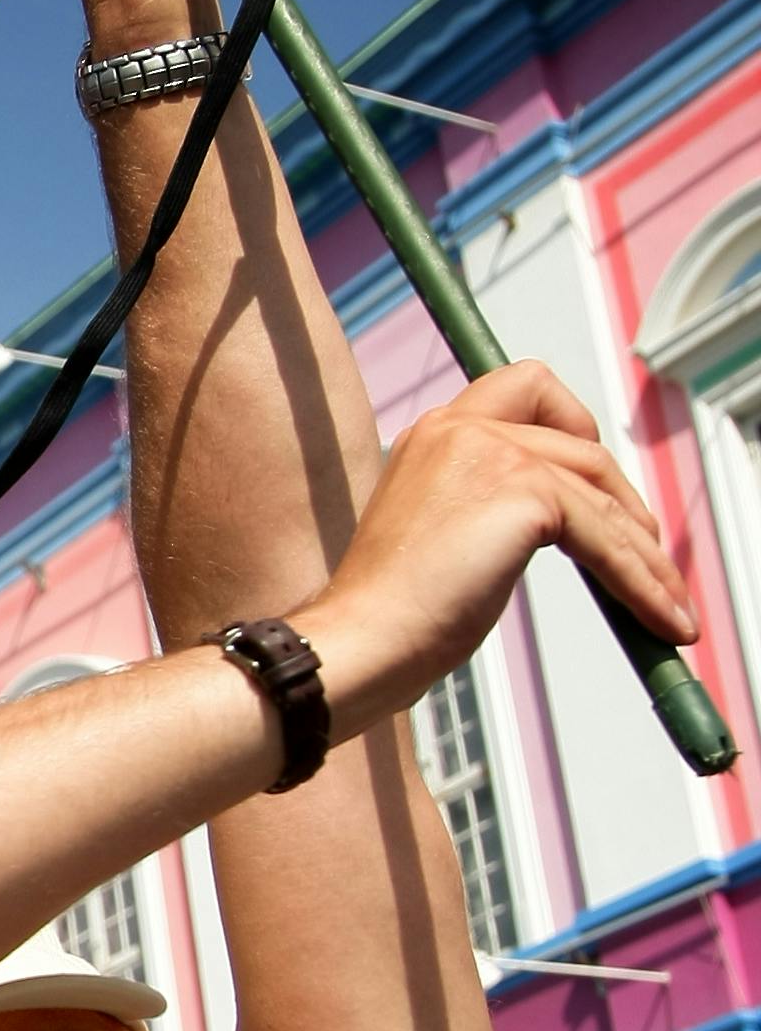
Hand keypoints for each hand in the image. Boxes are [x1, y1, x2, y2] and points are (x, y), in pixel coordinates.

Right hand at [305, 360, 696, 732]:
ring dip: (645, 555)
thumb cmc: (390, 614)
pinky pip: (608, 537)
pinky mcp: (523, 491)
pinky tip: (661, 620)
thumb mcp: (442, 535)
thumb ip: (489, 506)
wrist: (361, 642)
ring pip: (602, 494)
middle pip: (580, 439)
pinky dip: (642, 582)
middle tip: (643, 551)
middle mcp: (462, 427)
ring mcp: (493, 453)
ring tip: (668, 608)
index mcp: (435, 432)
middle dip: (622, 498)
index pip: (526, 388)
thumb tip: (563, 524)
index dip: (573, 426)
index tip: (591, 482)